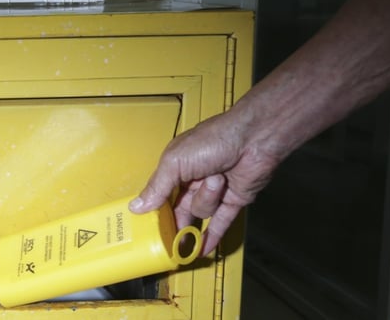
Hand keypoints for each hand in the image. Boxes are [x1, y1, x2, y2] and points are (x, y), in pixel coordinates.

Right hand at [128, 109, 281, 253]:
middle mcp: (193, 179)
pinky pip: (221, 222)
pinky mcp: (234, 200)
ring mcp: (214, 191)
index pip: (160, 193)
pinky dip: (213, 235)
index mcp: (176, 166)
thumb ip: (157, 187)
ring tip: (218, 180)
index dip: (155, 208)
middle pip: (179, 207)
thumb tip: (136, 207)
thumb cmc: (212, 141)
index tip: (148, 227)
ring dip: (209, 198)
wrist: (254, 139)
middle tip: (170, 240)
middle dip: (176, 221)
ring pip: (202, 211)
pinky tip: (203, 250)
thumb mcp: (175, 162)